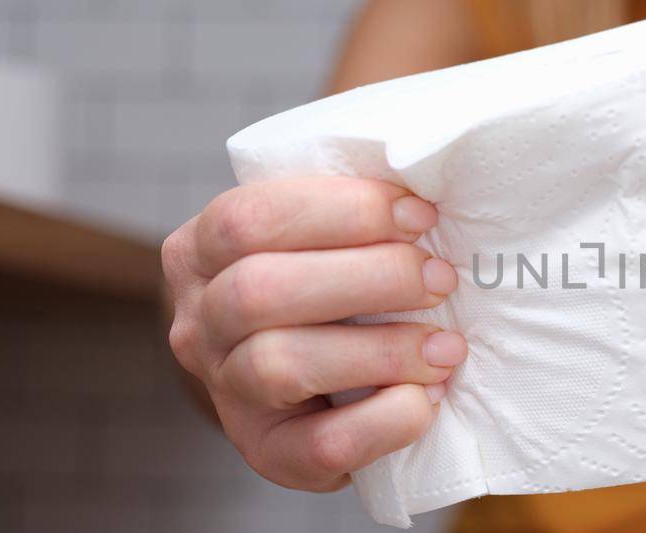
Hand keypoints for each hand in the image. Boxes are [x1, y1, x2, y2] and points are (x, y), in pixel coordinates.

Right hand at [162, 176, 466, 490]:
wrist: (316, 393)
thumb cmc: (333, 293)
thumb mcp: (320, 242)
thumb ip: (348, 216)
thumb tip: (431, 192)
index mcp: (200, 252)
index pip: (248, 218)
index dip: (341, 211)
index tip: (421, 216)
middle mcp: (198, 323)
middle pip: (260, 290)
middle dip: (369, 278)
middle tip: (441, 280)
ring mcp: (227, 394)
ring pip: (282, 364)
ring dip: (382, 350)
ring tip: (447, 347)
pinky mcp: (269, 455)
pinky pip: (321, 445)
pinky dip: (386, 420)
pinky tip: (428, 399)